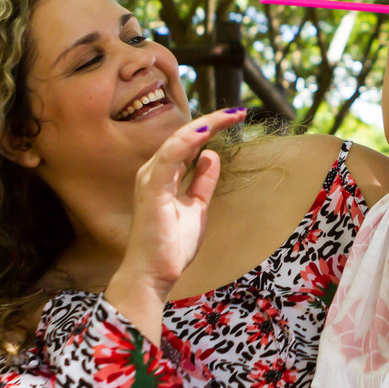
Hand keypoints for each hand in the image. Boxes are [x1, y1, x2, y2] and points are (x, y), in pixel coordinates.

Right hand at [111, 108, 246, 299]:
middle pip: (184, 136)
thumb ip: (202, 183)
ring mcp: (150, 178)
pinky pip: (170, 158)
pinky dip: (188, 141)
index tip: (235, 118)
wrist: (153, 276)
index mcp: (163, 175)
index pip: (188, 142)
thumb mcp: (197, 208)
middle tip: (238, 112)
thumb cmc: (170, 245)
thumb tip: (210, 156)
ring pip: (178, 141)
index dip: (210, 128)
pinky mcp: (152, 189)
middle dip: (211, 121)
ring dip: (204, 125)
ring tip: (229, 116)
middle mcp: (153, 171)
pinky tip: (206, 131)